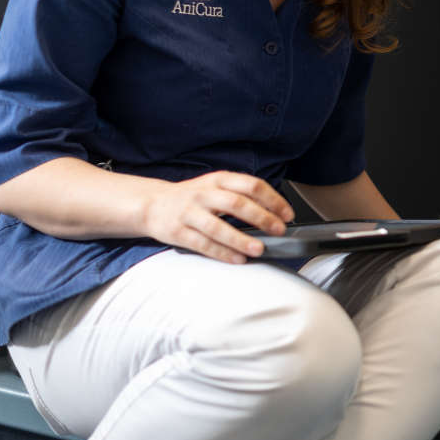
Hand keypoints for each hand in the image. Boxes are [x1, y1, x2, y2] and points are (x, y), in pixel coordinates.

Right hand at [141, 171, 293, 263]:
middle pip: (236, 203)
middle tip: (279, 230)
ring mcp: (189, 212)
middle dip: (261, 217)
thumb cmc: (192, 197)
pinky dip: (222, 253)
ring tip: (259, 249)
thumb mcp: (216, 187)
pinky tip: (237, 259)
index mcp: (218, 180)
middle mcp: (204, 194)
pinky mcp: (177, 232)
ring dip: (241, 239)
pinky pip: (202, 244)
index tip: (287, 214)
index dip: (272, 199)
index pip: (251, 185)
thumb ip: (242, 195)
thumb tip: (275, 212)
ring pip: (217, 226)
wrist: (151, 204)